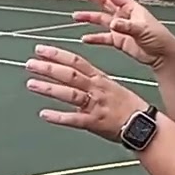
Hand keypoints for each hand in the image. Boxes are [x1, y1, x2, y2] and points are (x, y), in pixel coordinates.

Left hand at [25, 44, 150, 143]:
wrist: (143, 125)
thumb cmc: (130, 107)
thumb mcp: (112, 87)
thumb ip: (92, 83)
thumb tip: (75, 79)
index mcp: (100, 79)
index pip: (76, 62)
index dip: (57, 54)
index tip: (41, 49)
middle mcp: (96, 89)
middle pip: (70, 75)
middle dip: (48, 68)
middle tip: (30, 63)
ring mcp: (95, 105)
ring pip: (69, 94)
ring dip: (49, 88)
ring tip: (31, 84)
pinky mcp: (94, 122)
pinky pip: (74, 119)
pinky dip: (59, 117)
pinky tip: (44, 114)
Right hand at [72, 0, 174, 70]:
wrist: (162, 55)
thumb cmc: (159, 38)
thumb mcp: (142, 29)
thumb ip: (126, 26)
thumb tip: (113, 23)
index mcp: (131, 8)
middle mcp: (124, 16)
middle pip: (104, 3)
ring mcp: (120, 28)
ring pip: (101, 19)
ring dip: (89, 17)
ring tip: (76, 16)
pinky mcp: (119, 40)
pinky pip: (103, 37)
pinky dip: (94, 38)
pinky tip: (85, 38)